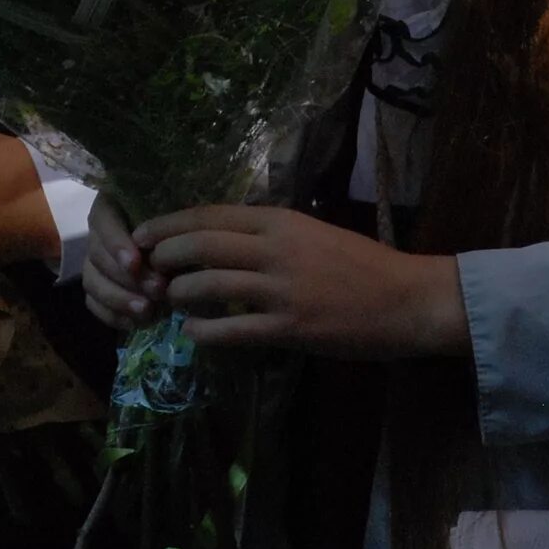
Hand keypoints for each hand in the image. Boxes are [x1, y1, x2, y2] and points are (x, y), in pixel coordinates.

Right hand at [81, 194, 165, 327]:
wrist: (176, 251)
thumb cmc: (177, 228)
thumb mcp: (175, 219)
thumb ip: (168, 228)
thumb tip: (175, 243)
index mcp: (112, 207)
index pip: (104, 222)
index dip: (116, 244)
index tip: (135, 263)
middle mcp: (97, 234)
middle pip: (98, 256)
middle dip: (127, 277)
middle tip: (157, 290)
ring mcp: (93, 262)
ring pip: (92, 281)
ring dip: (118, 299)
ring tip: (147, 311)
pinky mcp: (96, 287)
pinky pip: (93, 303)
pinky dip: (111, 315)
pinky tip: (134, 322)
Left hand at [131, 206, 466, 359]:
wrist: (408, 299)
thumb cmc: (364, 264)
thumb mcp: (313, 232)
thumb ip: (271, 234)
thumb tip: (222, 237)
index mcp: (282, 221)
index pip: (211, 215)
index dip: (169, 224)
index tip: (141, 234)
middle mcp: (277, 249)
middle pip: (201, 246)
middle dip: (164, 257)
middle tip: (146, 270)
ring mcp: (282, 289)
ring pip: (209, 286)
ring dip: (180, 294)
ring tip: (170, 300)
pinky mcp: (291, 327)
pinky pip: (232, 330)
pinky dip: (204, 331)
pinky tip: (194, 333)